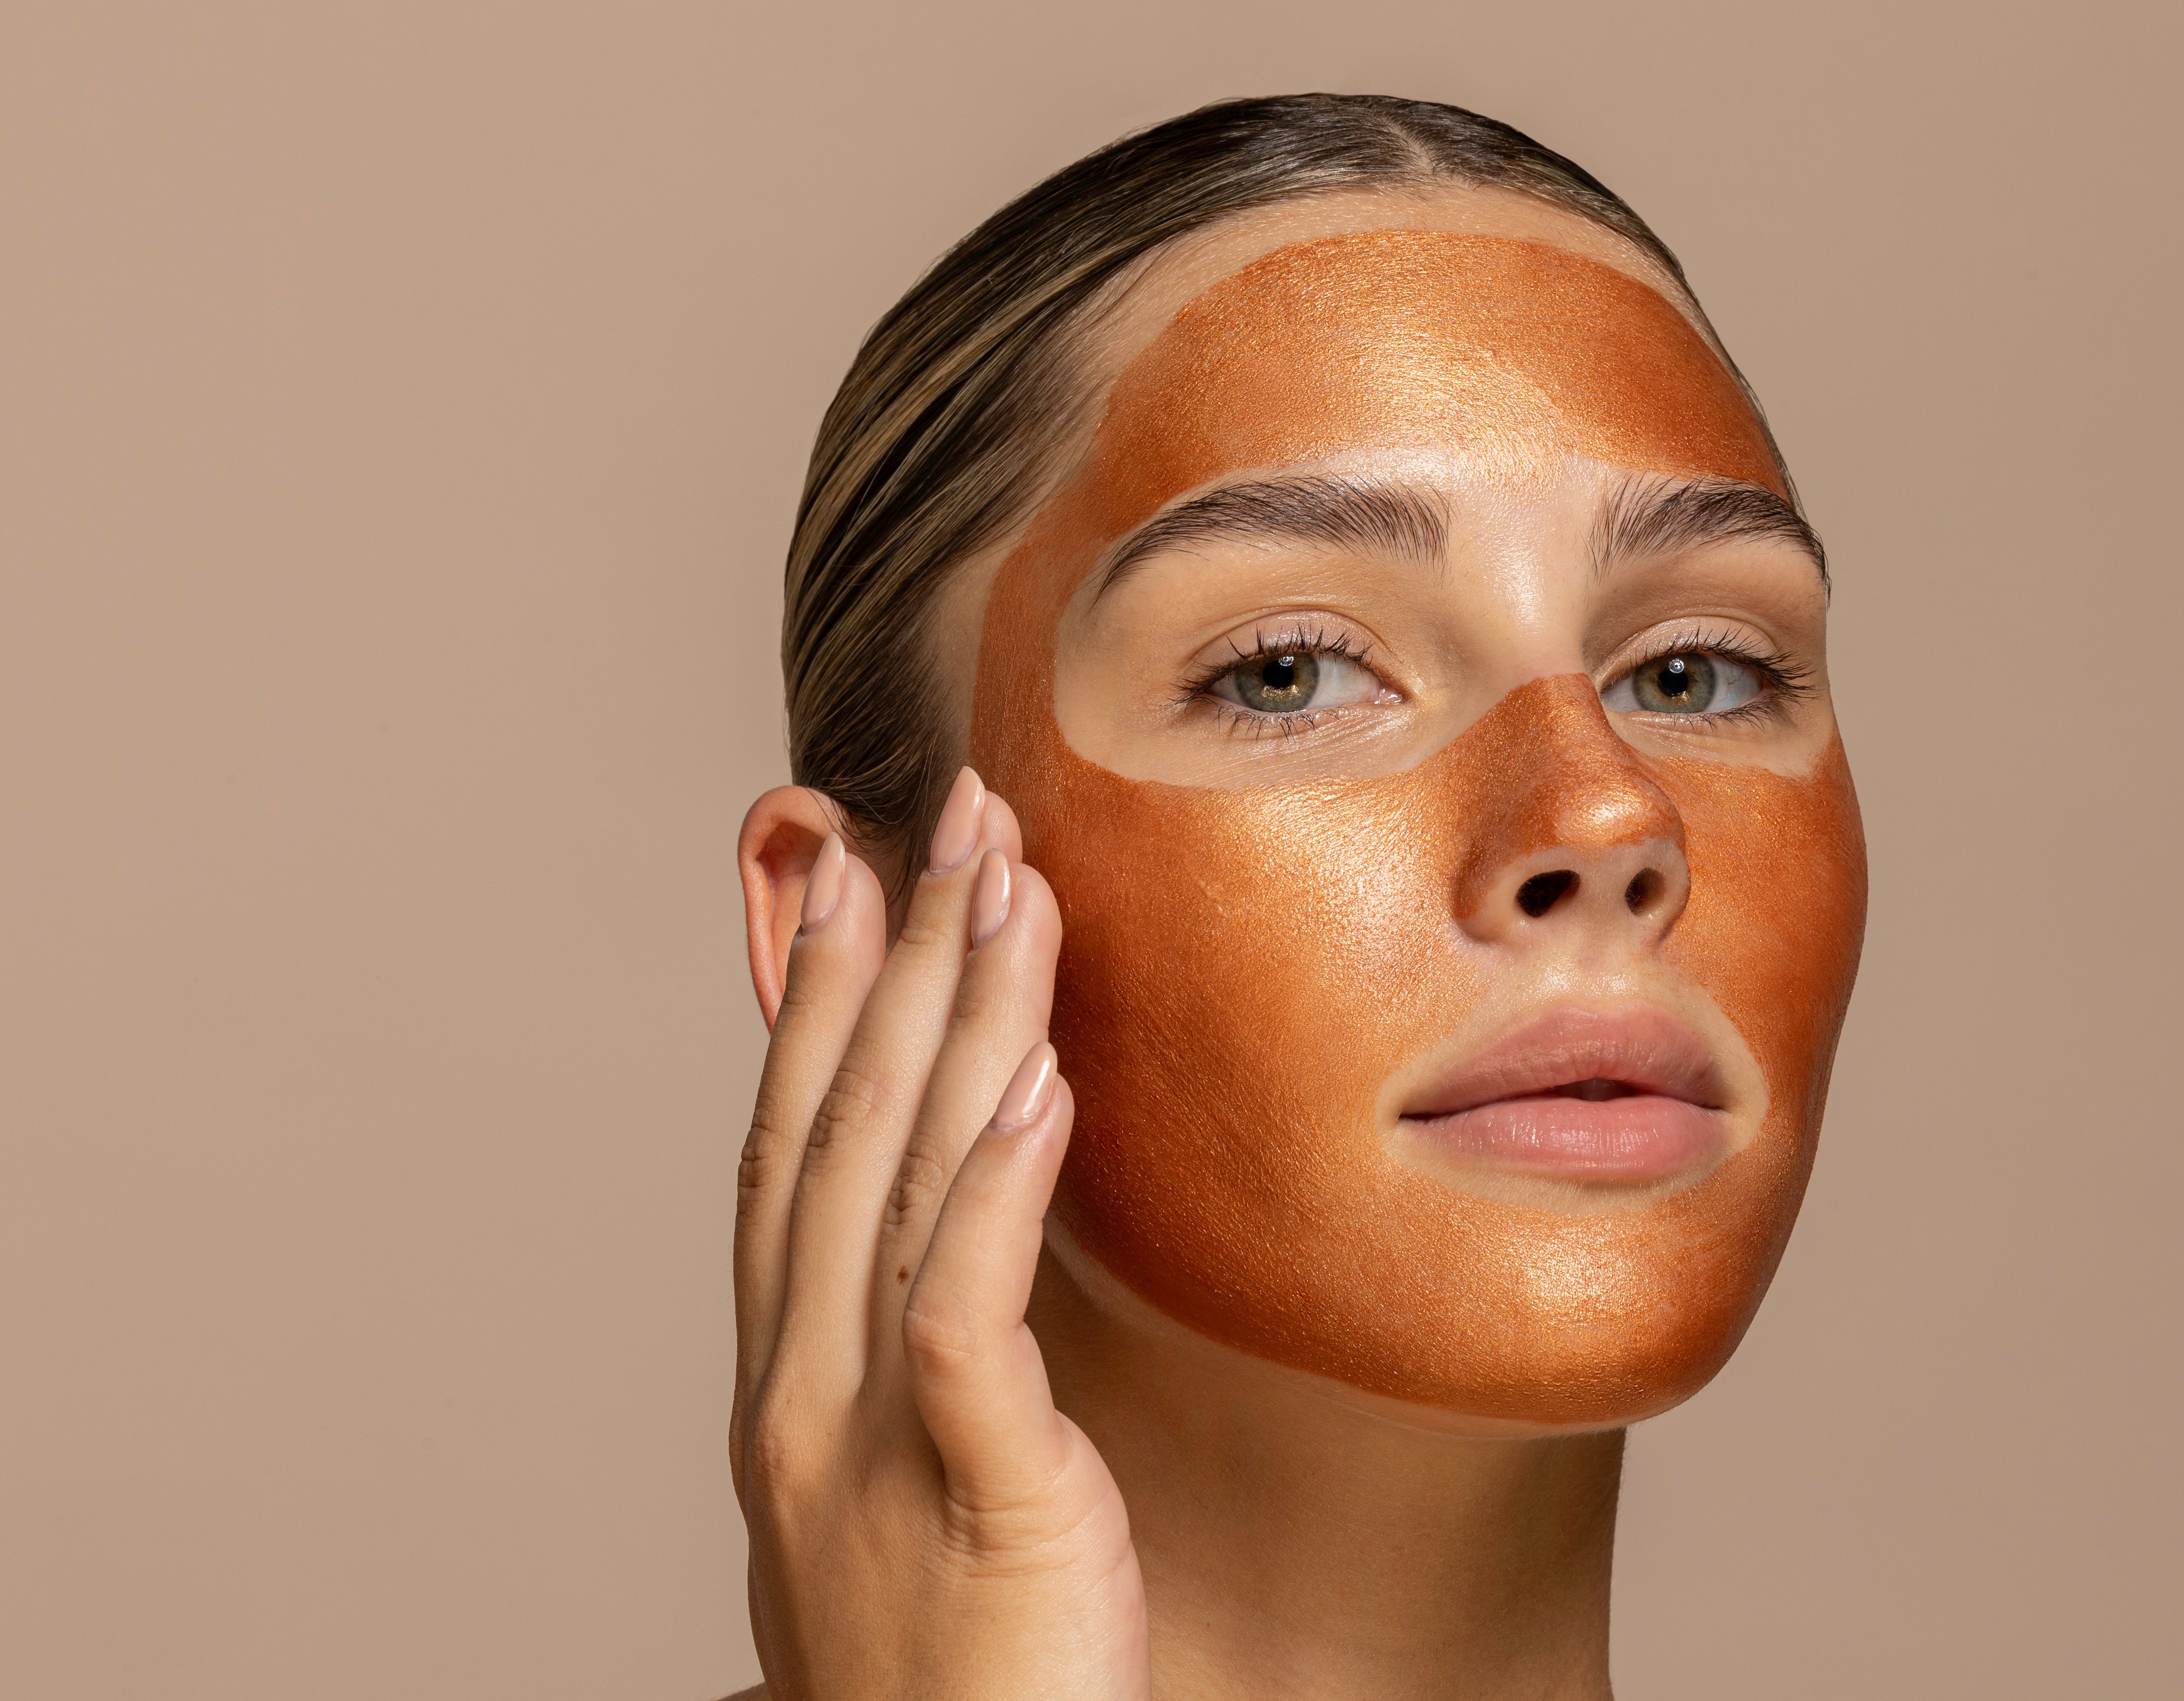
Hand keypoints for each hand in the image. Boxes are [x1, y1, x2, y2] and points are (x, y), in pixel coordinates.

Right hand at [729, 768, 1146, 1698]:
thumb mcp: (907, 1487)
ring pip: (898, 1185)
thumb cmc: (959, 1668)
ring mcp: (865, 1443)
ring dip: (958, 1021)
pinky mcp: (969, 1489)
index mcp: (786, 1389)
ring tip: (1008, 884)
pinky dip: (995, 1184)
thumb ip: (912, 1364)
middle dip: (894, 961)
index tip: (863, 870)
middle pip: (837, 1134)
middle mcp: (800, 1395)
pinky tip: (1038, 1079)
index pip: (794, 1154)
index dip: (823, 1004)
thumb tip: (947, 1254)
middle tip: (946, 813)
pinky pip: (966, 1308)